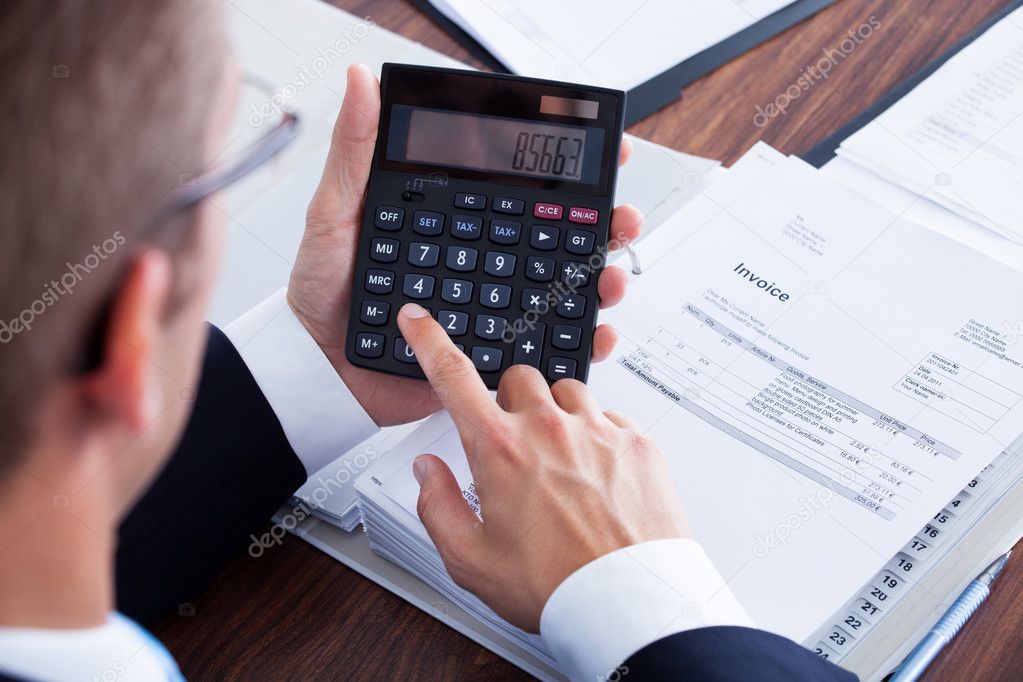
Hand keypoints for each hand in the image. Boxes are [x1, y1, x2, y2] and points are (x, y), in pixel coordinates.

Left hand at [288, 64, 643, 426]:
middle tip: (620, 219)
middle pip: (556, 235)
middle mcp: (481, 259)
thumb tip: (360, 80)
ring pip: (561, 287)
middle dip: (601, 224)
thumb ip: (355, 151)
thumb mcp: (334, 211)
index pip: (520, 186)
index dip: (565, 166)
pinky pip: (545, 344)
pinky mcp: (491, 349)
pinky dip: (579, 340)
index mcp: (455, 220)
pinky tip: (595, 331)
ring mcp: (490, 304)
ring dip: (599, 278)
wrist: (318, 367)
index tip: (605, 150)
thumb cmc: (322, 290)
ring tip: (610, 276)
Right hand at [396, 303, 689, 631]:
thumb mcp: (471, 560)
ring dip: (557, 416)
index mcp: (499, 450)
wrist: (631, 603)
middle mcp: (547, 428)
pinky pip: (611, 417)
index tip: (420, 320)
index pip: (453, 377)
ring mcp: (597, 430)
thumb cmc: (556, 586)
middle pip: (517, 379)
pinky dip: (599, 436)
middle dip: (510, 404)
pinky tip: (598, 477)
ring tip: (562, 465)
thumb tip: (426, 470)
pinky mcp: (637, 441)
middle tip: (516, 447)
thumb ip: (437, 506)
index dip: (430, 341)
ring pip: (567, 392)